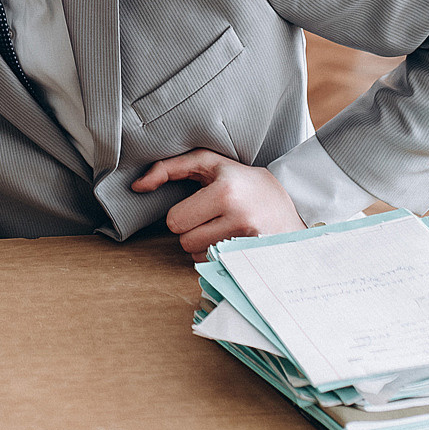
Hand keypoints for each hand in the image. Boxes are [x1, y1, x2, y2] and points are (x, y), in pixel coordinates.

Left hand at [131, 148, 304, 259]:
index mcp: (224, 192)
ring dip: (204, 246)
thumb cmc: (241, 180)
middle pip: (185, 243)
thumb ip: (168, 168)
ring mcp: (251, 241)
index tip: (199, 206)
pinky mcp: (257, 258)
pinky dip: (219, 257)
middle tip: (211, 218)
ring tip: (223, 228)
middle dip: (192, 231)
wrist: (291, 202)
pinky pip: (218, 266)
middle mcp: (239, 218)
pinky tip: (232, 241)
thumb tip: (136, 186)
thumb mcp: (208, 163)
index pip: (175, 221)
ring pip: (199, 258)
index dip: (181, 215)